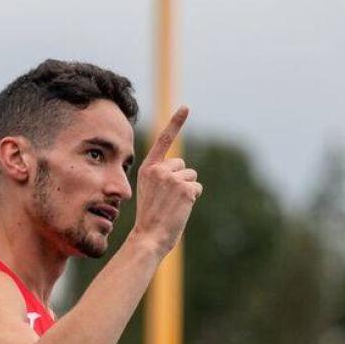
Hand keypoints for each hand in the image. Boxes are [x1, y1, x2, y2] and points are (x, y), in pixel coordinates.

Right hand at [132, 106, 201, 257]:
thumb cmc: (150, 217)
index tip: (186, 107)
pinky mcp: (186, 189)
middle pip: (182, 165)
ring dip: (187, 190)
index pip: (164, 140)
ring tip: (172, 205)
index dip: (176, 122)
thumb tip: (183, 169)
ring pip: (191, 176)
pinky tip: (180, 208)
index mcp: (147, 168)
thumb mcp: (149, 190)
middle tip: (168, 199)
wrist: (149, 236)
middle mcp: (159, 169)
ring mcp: (173, 178)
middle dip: (181, 179)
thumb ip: (161, 175)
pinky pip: (197, 187)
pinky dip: (192, 198)